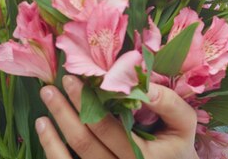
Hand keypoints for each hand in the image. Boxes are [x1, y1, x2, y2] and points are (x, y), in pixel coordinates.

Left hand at [36, 75, 199, 158]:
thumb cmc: (179, 144)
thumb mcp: (184, 122)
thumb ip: (168, 103)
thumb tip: (139, 82)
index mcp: (141, 157)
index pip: (109, 128)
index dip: (89, 103)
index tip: (77, 78)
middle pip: (85, 141)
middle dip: (67, 109)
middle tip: (55, 83)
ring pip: (71, 156)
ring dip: (55, 125)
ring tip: (47, 97)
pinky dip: (51, 148)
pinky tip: (43, 128)